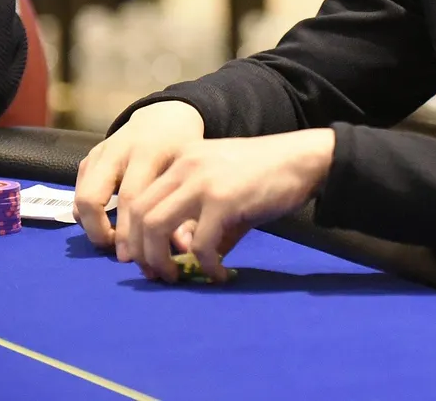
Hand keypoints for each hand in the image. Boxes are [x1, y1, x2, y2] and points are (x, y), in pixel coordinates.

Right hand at [74, 100, 206, 250]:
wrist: (164, 115)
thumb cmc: (183, 146)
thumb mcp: (191, 170)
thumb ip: (186, 207)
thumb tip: (182, 250)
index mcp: (147, 151)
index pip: (130, 198)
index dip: (128, 232)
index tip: (133, 258)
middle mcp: (117, 150)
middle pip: (91, 198)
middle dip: (99, 232)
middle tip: (118, 252)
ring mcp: (98, 153)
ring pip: (80, 198)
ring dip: (91, 226)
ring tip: (114, 241)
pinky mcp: (88, 159)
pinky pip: (78, 193)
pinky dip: (88, 215)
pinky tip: (109, 226)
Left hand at [122, 129, 335, 283]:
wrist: (304, 160)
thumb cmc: (267, 176)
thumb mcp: (223, 189)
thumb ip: (199, 218)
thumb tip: (183, 257)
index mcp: (181, 159)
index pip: (137, 199)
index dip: (131, 235)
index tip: (140, 260)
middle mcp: (185, 166)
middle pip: (139, 215)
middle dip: (141, 252)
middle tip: (154, 275)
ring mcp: (202, 181)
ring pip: (156, 228)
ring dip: (160, 260)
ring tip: (176, 277)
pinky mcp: (223, 200)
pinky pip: (200, 244)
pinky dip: (204, 266)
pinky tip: (219, 274)